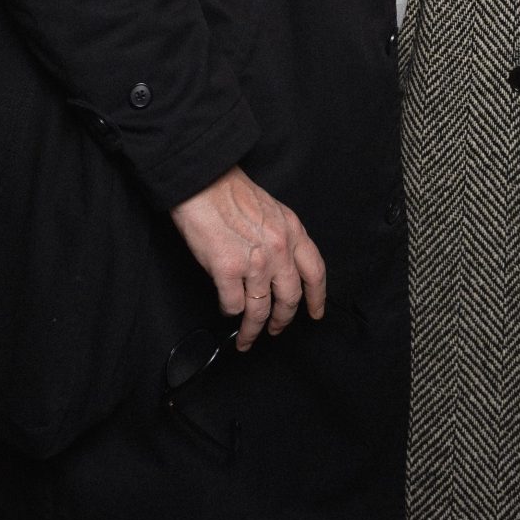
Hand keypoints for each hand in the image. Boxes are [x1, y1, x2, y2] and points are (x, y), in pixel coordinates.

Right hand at [170, 167, 325, 350]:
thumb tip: (277, 264)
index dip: (317, 297)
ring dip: (253, 329)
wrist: (202, 181)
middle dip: (283, 320)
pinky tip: (226, 310)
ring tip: (247, 338)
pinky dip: (230, 312)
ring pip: (260, 310)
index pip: (315, 272)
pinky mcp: (227, 270)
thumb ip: (280, 236)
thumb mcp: (271, 209)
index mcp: (292, 231)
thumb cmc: (229, 190)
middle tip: (277, 330)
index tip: (315, 312)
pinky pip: (232, 305)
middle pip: (290, 298)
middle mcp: (279, 250)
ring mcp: (254, 262)